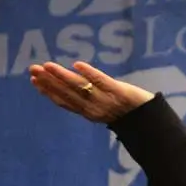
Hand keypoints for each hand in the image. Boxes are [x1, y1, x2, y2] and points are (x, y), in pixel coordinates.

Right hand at [29, 61, 153, 123]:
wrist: (152, 120)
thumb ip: (88, 100)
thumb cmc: (128, 113)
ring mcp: (106, 100)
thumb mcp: (104, 108)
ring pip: (81, 87)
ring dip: (63, 76)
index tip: (34, 81)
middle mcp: (95, 108)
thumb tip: (70, 85)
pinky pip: (102, 82)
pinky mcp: (119, 92)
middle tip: (33, 70)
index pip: (65, 102)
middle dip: (50, 82)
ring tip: (48, 66)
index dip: (49, 92)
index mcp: (90, 113)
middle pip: (69, 94)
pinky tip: (77, 65)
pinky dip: (89, 74)